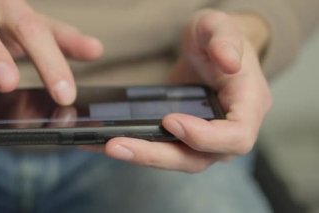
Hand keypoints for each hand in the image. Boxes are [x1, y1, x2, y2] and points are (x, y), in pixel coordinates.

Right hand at [0, 0, 102, 104]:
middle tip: (26, 86)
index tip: (67, 95)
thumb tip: (96, 50)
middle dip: (30, 55)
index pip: (39, 32)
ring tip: (2, 80)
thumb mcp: (26, 26)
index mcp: (14, 8)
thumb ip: (58, 39)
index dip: (54, 63)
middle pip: (15, 25)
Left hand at [102, 10, 271, 172]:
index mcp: (250, 104)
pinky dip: (141, 149)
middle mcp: (231, 129)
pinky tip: (111, 142)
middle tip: (118, 145)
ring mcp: (208, 138)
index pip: (236, 136)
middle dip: (158, 155)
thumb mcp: (220, 26)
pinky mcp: (187, 137)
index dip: (205, 137)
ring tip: (110, 146)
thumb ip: (225, 39)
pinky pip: (167, 150)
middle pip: (199, 158)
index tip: (170, 120)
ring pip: (179, 160)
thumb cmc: (217, 38)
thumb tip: (229, 61)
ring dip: (144, 156)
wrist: (210, 50)